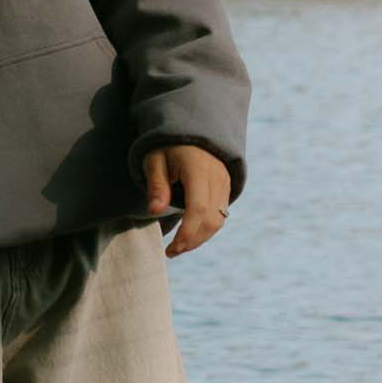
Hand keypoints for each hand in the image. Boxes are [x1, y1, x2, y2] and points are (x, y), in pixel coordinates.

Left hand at [140, 143, 232, 258]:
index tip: (171, 248)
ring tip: (178, 246)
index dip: (187, 233)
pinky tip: (190, 234)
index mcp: (198, 169)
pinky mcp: (226, 189)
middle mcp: (217, 177)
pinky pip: (221, 215)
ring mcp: (225, 183)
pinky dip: (206, 229)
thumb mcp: (154, 161)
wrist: (192, 131)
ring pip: (219, 221)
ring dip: (200, 238)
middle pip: (211, 220)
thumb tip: (155, 211)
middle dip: (192, 241)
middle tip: (171, 252)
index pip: (198, 208)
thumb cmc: (168, 147)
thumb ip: (156, 186)